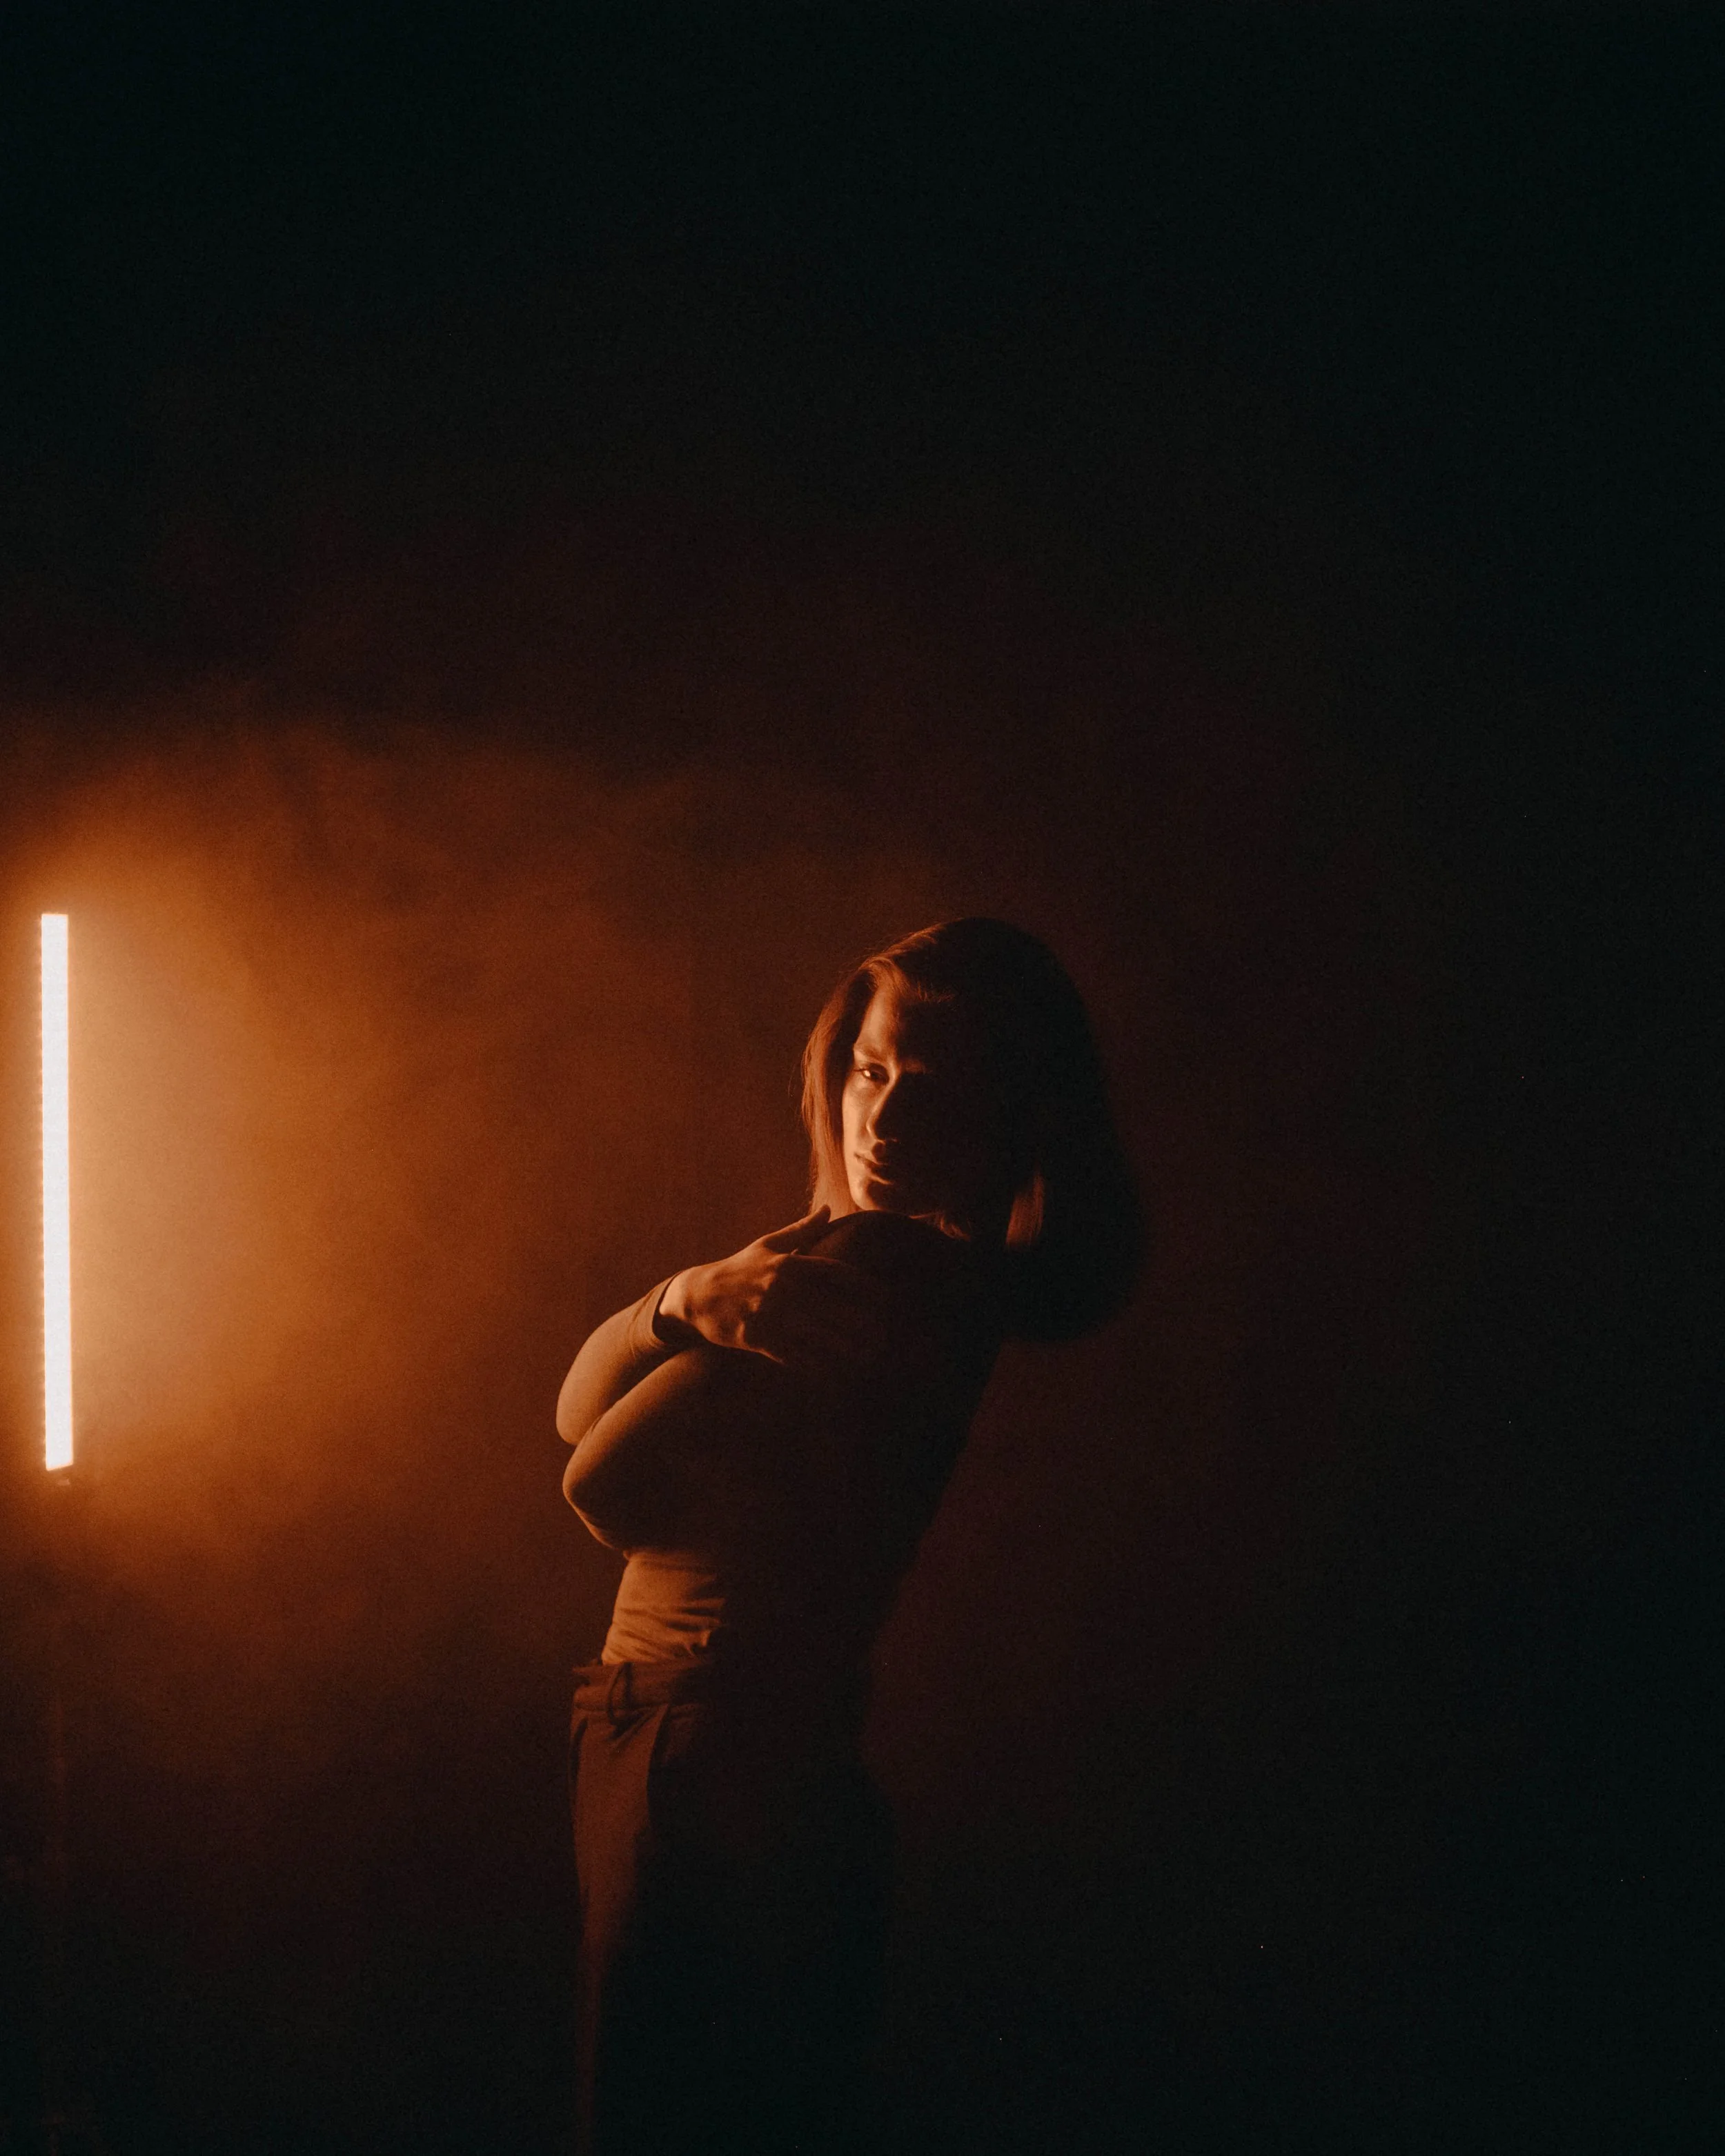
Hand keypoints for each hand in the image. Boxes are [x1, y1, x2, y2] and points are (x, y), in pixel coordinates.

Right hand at [660, 1209, 895, 1370]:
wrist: (696, 1295)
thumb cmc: (738, 1269)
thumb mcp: (768, 1245)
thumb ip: (802, 1230)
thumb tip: (828, 1209)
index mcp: (788, 1263)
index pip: (835, 1273)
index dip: (864, 1286)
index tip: (885, 1299)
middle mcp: (781, 1287)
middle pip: (831, 1306)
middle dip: (860, 1322)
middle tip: (884, 1335)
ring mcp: (768, 1313)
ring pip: (816, 1334)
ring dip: (844, 1348)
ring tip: (867, 1357)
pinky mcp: (756, 1337)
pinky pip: (792, 1354)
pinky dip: (814, 1364)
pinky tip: (833, 1372)